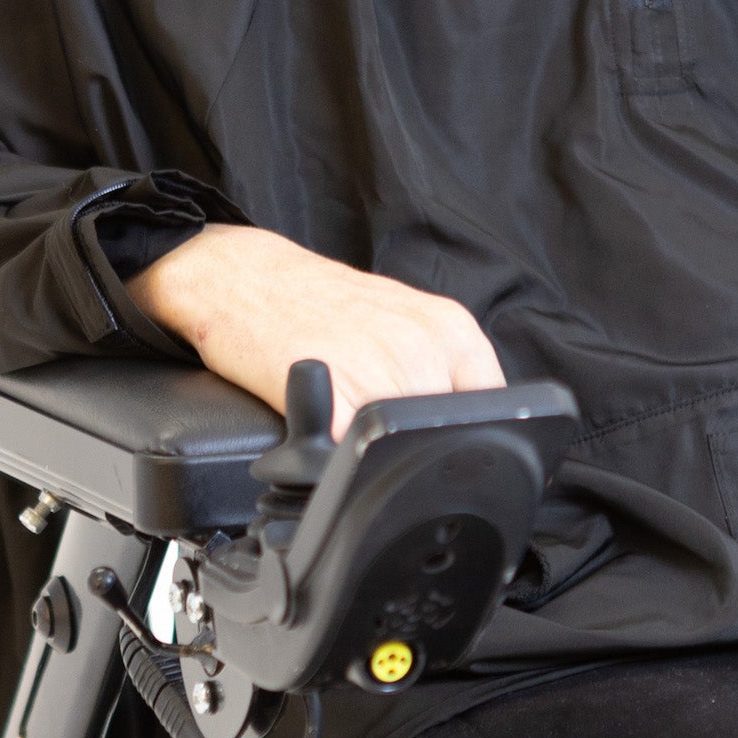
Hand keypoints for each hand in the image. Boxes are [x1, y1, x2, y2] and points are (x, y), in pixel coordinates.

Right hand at [128, 223, 504, 437]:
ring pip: (404, 448)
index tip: (445, 449)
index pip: (494, 406)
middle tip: (375, 432)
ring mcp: (383, 369)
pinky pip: (353, 455)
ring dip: (376, 456)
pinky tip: (319, 435)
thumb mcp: (402, 323)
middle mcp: (427, 345)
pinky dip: (337, 461)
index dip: (468, 437)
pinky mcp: (333, 395)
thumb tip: (464, 433)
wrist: (243, 276)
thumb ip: (439, 370)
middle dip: (416, 449)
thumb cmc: (317, 302)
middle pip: (448, 435)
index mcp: (452, 328)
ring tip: (345, 425)